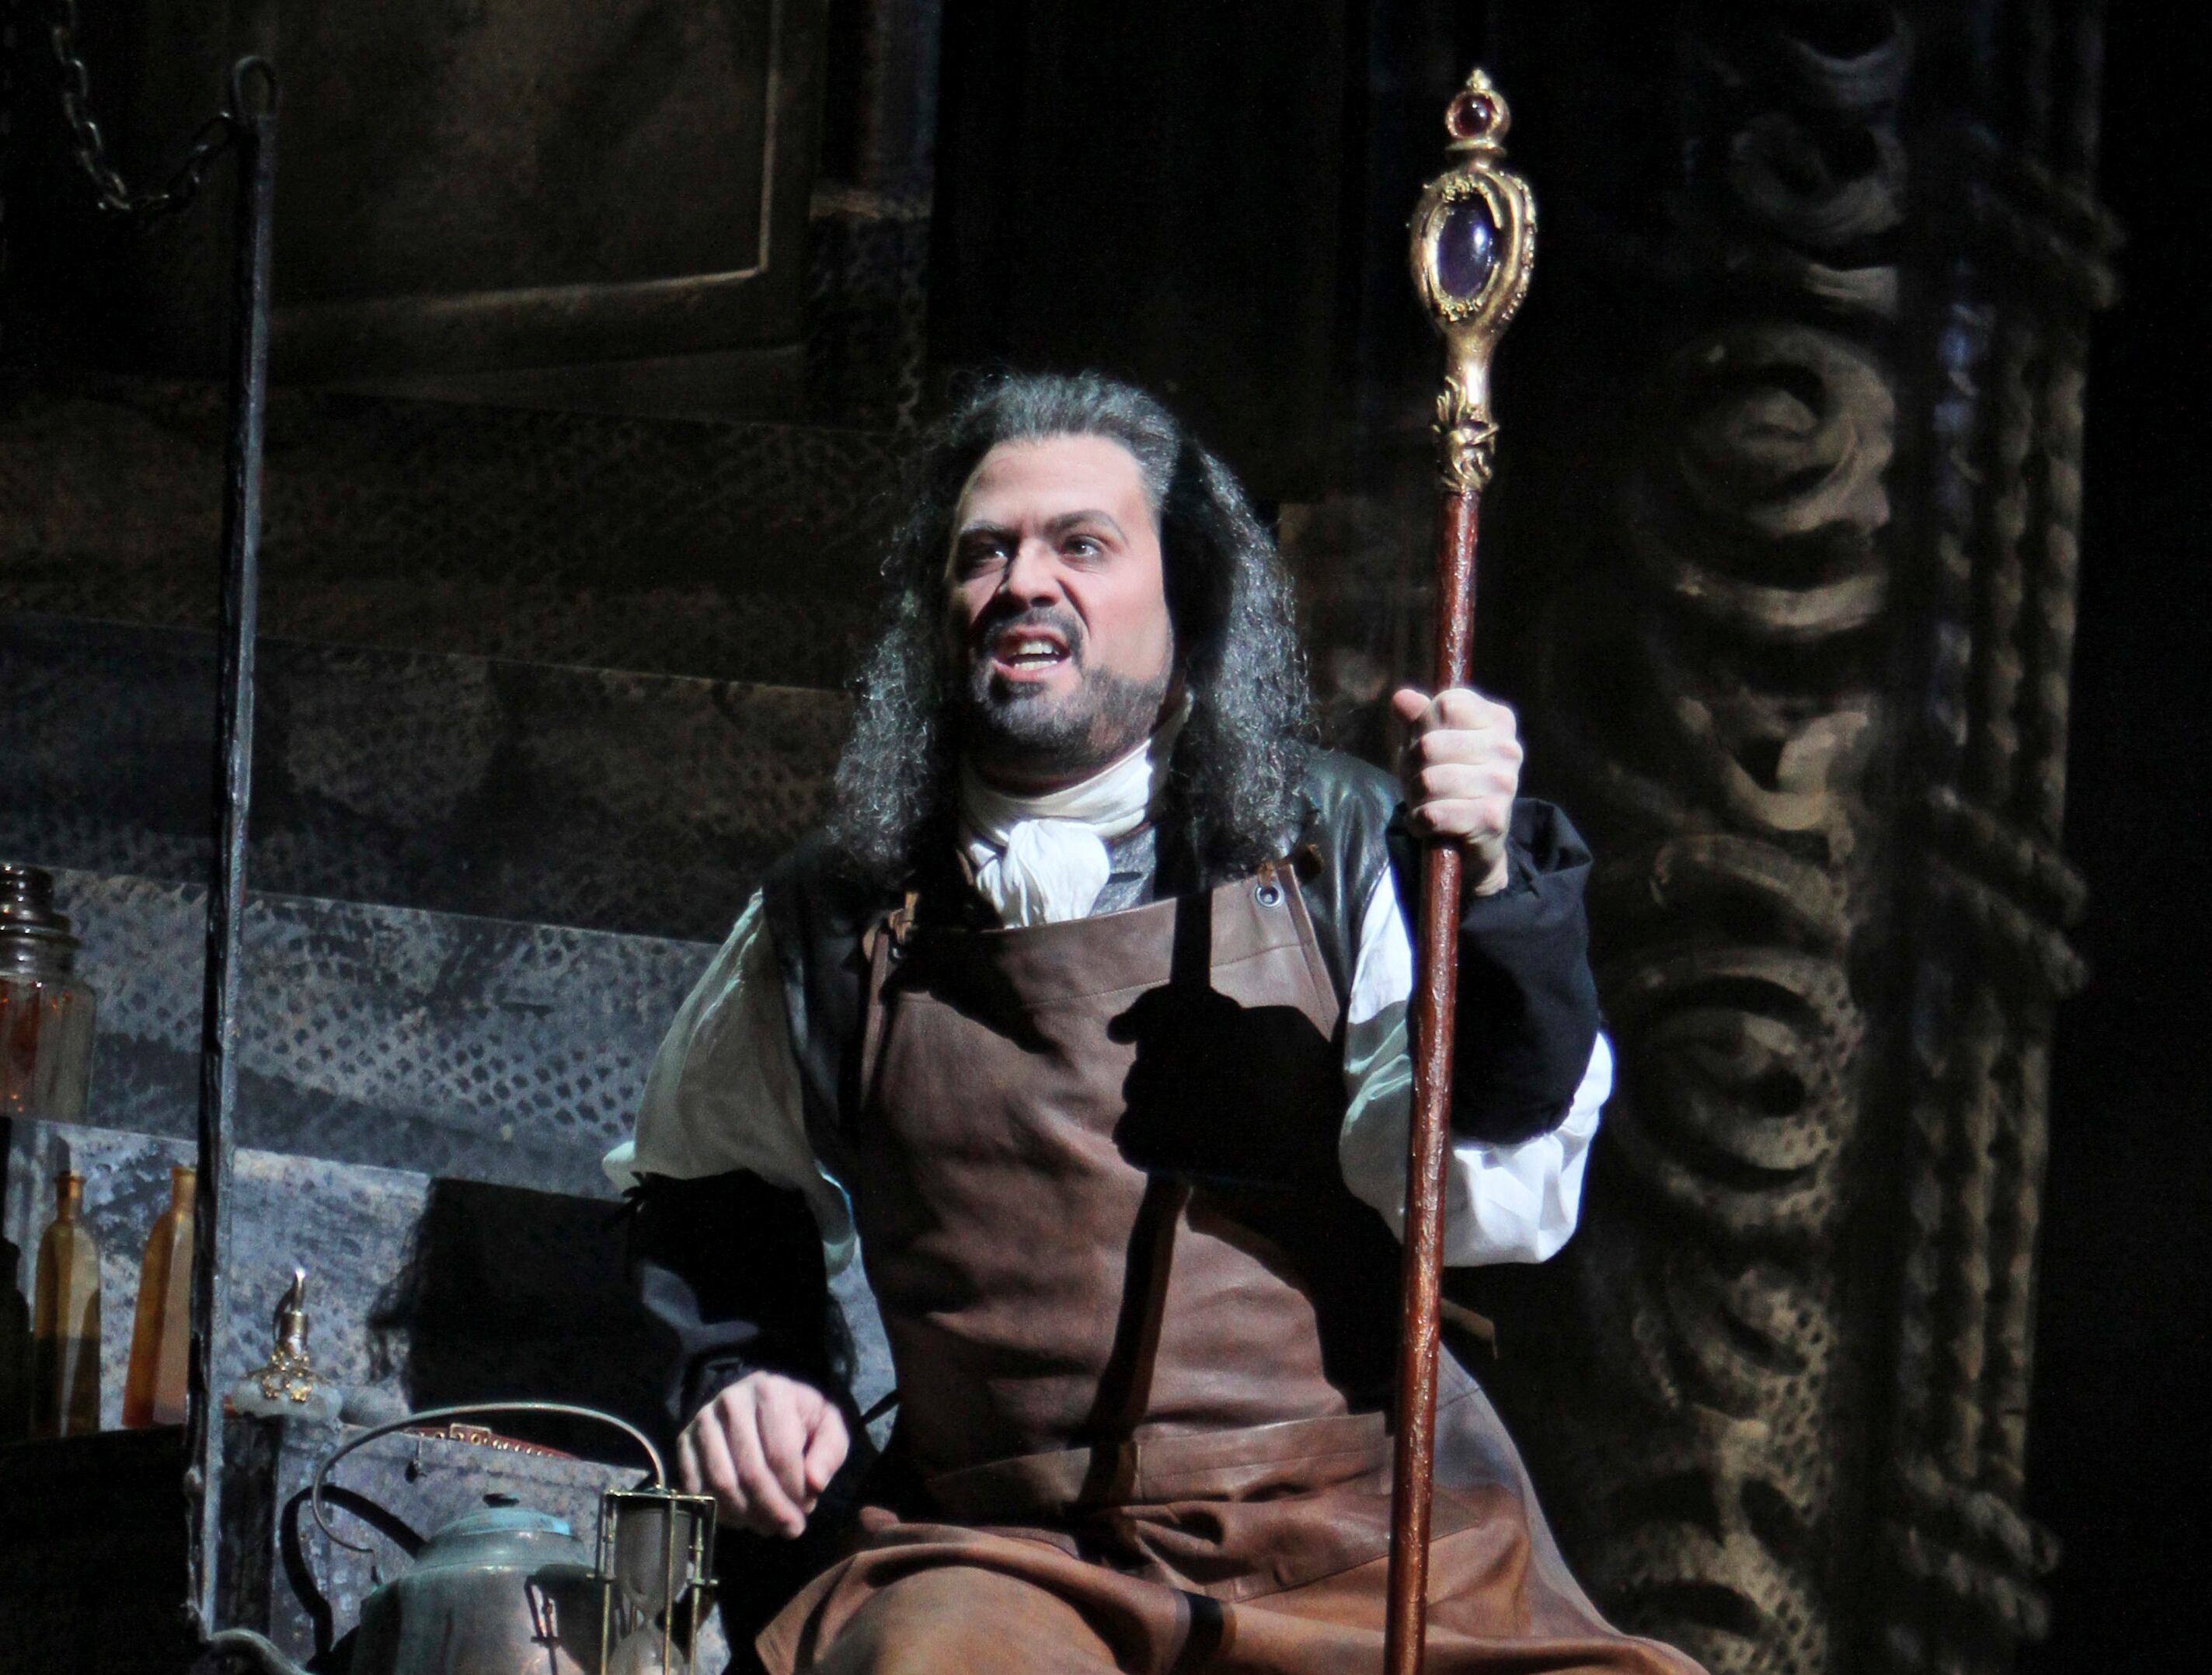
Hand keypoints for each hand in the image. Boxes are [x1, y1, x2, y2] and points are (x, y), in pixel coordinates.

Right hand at [677, 1371, 849, 1535]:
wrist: (757, 1399)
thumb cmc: (798, 1416)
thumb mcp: (827, 1424)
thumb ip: (829, 1452)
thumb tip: (815, 1485)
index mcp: (770, 1392)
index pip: (781, 1455)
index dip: (795, 1491)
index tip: (807, 1510)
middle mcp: (731, 1402)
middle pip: (750, 1472)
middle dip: (772, 1510)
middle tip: (788, 1529)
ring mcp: (703, 1421)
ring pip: (721, 1483)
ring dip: (747, 1515)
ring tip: (767, 1526)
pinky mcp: (684, 1440)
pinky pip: (696, 1487)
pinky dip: (719, 1511)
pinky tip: (741, 1517)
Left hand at [1391, 685, 1521, 894]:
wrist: (1473, 840)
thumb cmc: (1449, 781)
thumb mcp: (1430, 744)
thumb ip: (1418, 719)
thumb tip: (1400, 699)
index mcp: (1498, 720)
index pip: (1446, 704)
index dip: (1422, 725)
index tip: (1425, 742)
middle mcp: (1508, 748)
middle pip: (1430, 744)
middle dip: (1411, 766)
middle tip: (1420, 780)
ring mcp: (1504, 783)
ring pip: (1428, 781)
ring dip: (1414, 797)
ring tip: (1425, 802)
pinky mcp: (1492, 818)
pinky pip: (1433, 814)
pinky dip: (1418, 822)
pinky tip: (1428, 824)